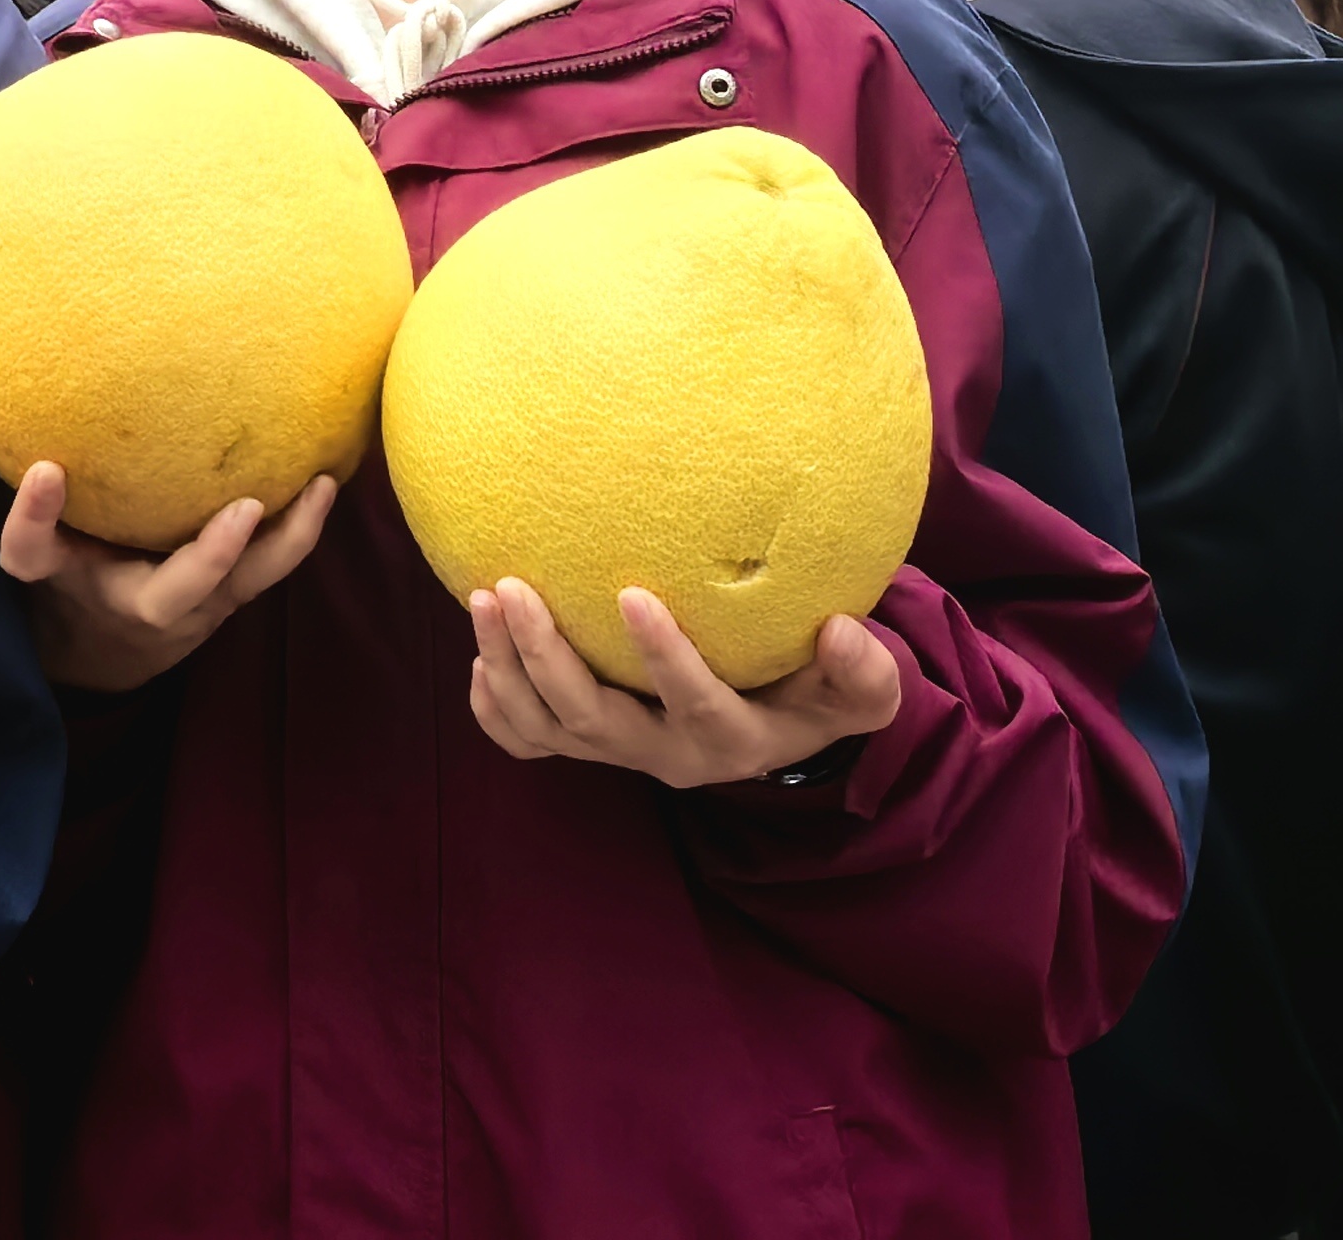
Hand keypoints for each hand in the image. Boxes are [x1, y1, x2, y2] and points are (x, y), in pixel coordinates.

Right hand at [0, 462, 338, 693]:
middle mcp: (156, 606)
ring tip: (322, 483)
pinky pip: (274, 561)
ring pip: (251, 581)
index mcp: (96, 591)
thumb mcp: (40, 560)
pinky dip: (300, 527)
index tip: (46, 472)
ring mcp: (206, 603)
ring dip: (290, 536)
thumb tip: (42, 465)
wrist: (113, 644)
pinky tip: (325, 478)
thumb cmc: (76, 583)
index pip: (45, 559)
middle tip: (244, 507)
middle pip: (183, 594)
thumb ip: (33, 524)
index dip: (42, 520)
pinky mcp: (238, 589)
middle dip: (212, 555)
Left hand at [465, 580, 903, 787]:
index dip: (663, 658)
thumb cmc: (820, 693)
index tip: (631, 593)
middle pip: (592, 720)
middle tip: (512, 587)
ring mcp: (623, 753)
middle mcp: (667, 756)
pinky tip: (480, 661)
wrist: (782, 731)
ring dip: (507, 668)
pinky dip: (497, 710)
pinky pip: (531, 744)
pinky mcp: (592, 745)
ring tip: (482, 599)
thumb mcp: (860, 693)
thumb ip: (862, 670)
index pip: (694, 706)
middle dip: (546, 657)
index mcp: (733, 740)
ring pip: (548, 729)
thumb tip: (839, 630)